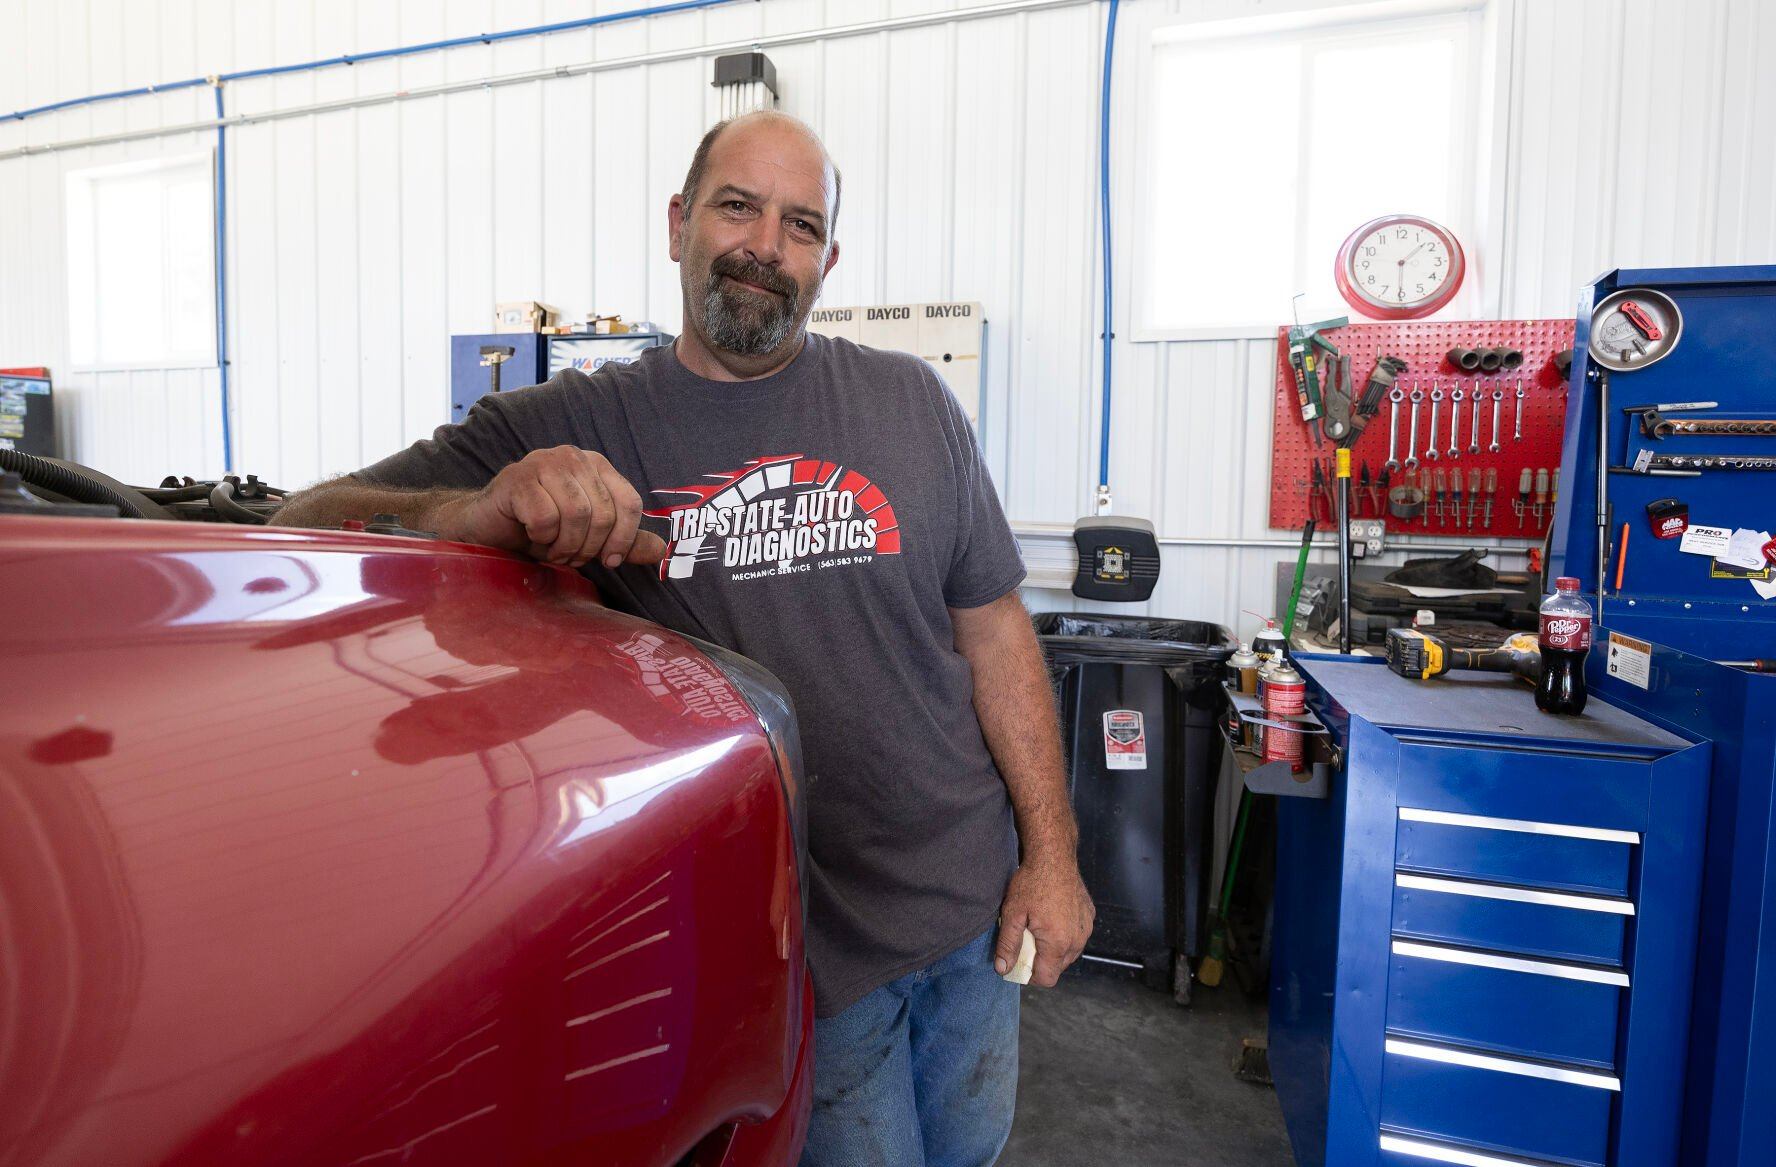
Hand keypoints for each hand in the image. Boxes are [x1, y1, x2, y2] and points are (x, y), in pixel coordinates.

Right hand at [439, 446, 666, 569]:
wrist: (486, 528)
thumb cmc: (539, 529)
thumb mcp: (588, 537)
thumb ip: (624, 541)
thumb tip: (660, 550)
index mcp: (596, 466)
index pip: (629, 502)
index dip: (624, 539)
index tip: (610, 561)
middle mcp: (573, 458)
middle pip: (604, 512)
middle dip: (589, 546)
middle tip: (571, 556)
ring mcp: (543, 462)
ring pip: (577, 515)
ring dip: (565, 544)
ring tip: (552, 548)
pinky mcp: (517, 478)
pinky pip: (546, 518)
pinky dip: (542, 538)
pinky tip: (532, 535)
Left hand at [994, 854, 1093, 987]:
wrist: (1054, 855)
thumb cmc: (1032, 882)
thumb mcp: (1013, 914)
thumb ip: (1008, 945)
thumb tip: (1002, 969)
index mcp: (1058, 943)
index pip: (1047, 978)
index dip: (1031, 975)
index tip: (1020, 963)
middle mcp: (1077, 939)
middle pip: (1058, 967)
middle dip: (1041, 961)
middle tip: (1026, 940)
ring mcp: (1086, 927)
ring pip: (1069, 953)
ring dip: (1054, 949)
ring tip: (1039, 928)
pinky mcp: (1090, 916)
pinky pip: (1077, 936)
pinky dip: (1066, 934)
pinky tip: (1053, 917)